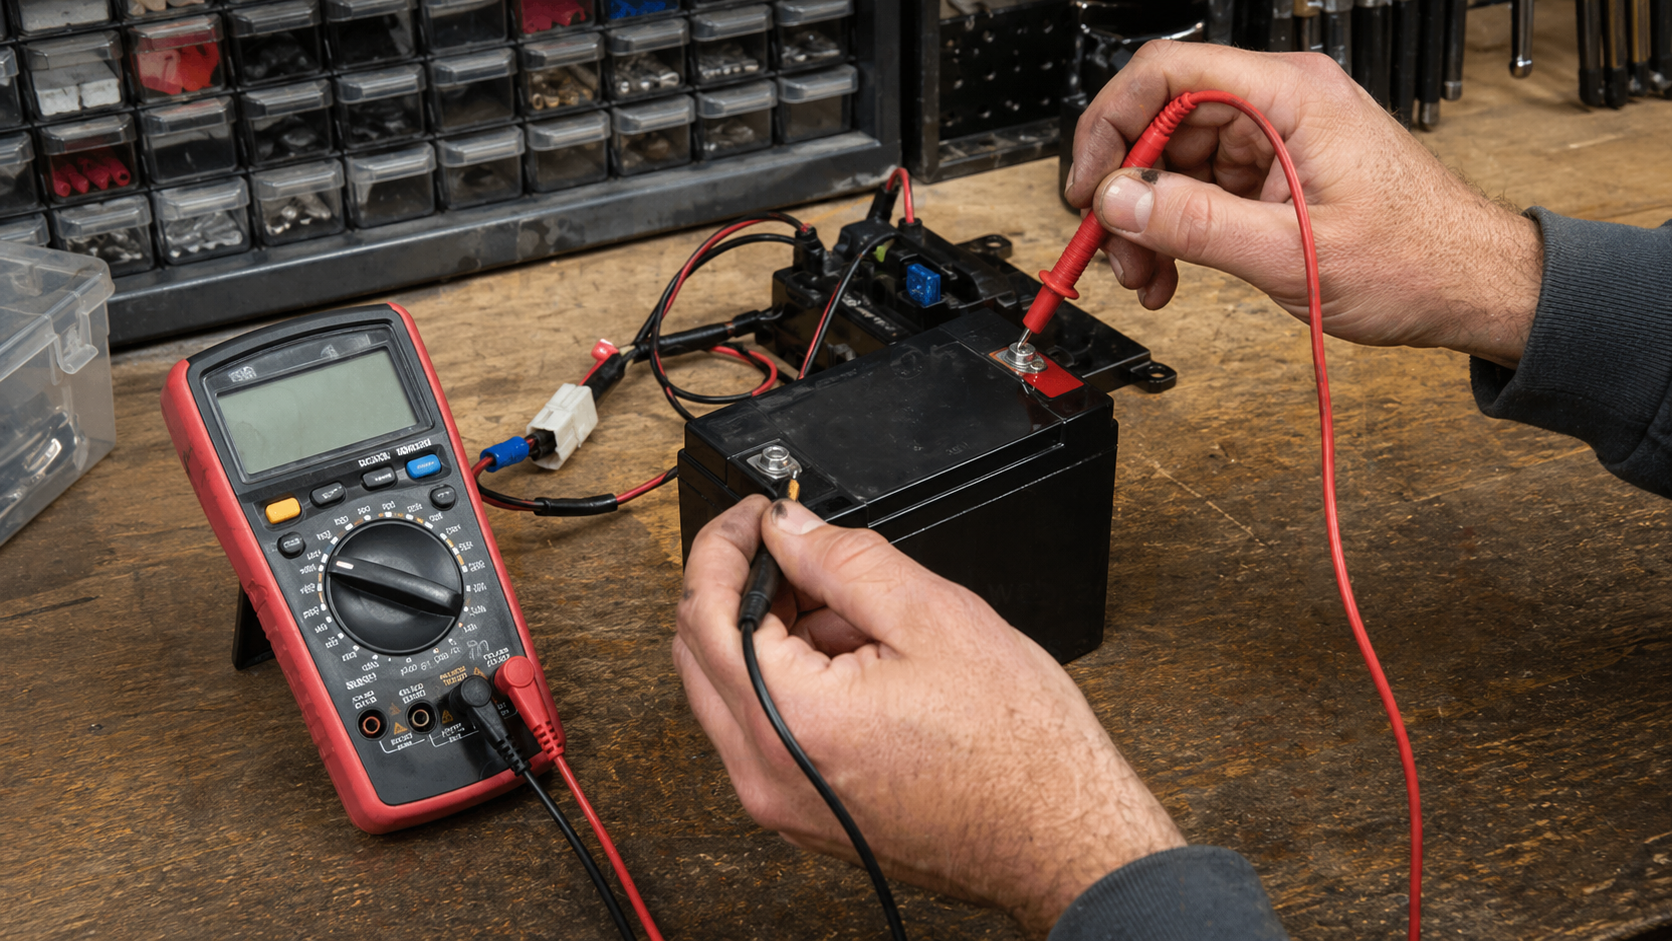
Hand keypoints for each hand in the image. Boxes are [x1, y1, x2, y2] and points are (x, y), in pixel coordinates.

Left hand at [673, 496, 1183, 935]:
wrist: (1059, 837)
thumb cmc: (1017, 748)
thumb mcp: (933, 616)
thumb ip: (842, 559)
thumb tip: (786, 528)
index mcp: (789, 720)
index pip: (703, 611)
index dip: (721, 544)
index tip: (751, 515)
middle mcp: (766, 774)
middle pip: (698, 653)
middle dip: (737, 587)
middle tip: (794, 550)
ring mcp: (780, 803)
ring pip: (729, 691)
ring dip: (767, 635)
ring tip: (853, 614)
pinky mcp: (803, 815)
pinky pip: (762, 731)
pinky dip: (787, 681)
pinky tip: (855, 661)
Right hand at [1065, 41, 1542, 368]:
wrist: (1471, 285)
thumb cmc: (1415, 260)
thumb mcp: (1290, 253)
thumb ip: (1196, 224)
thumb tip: (1120, 199)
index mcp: (1291, 95)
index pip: (1166, 73)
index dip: (1111, 125)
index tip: (1089, 186)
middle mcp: (1281, 102)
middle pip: (1162, 121)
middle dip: (1128, 192)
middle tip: (1113, 252)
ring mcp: (1277, 135)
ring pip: (1175, 161)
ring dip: (1148, 221)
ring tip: (1147, 278)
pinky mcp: (1276, 169)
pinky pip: (1202, 187)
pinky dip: (1178, 230)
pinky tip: (1172, 273)